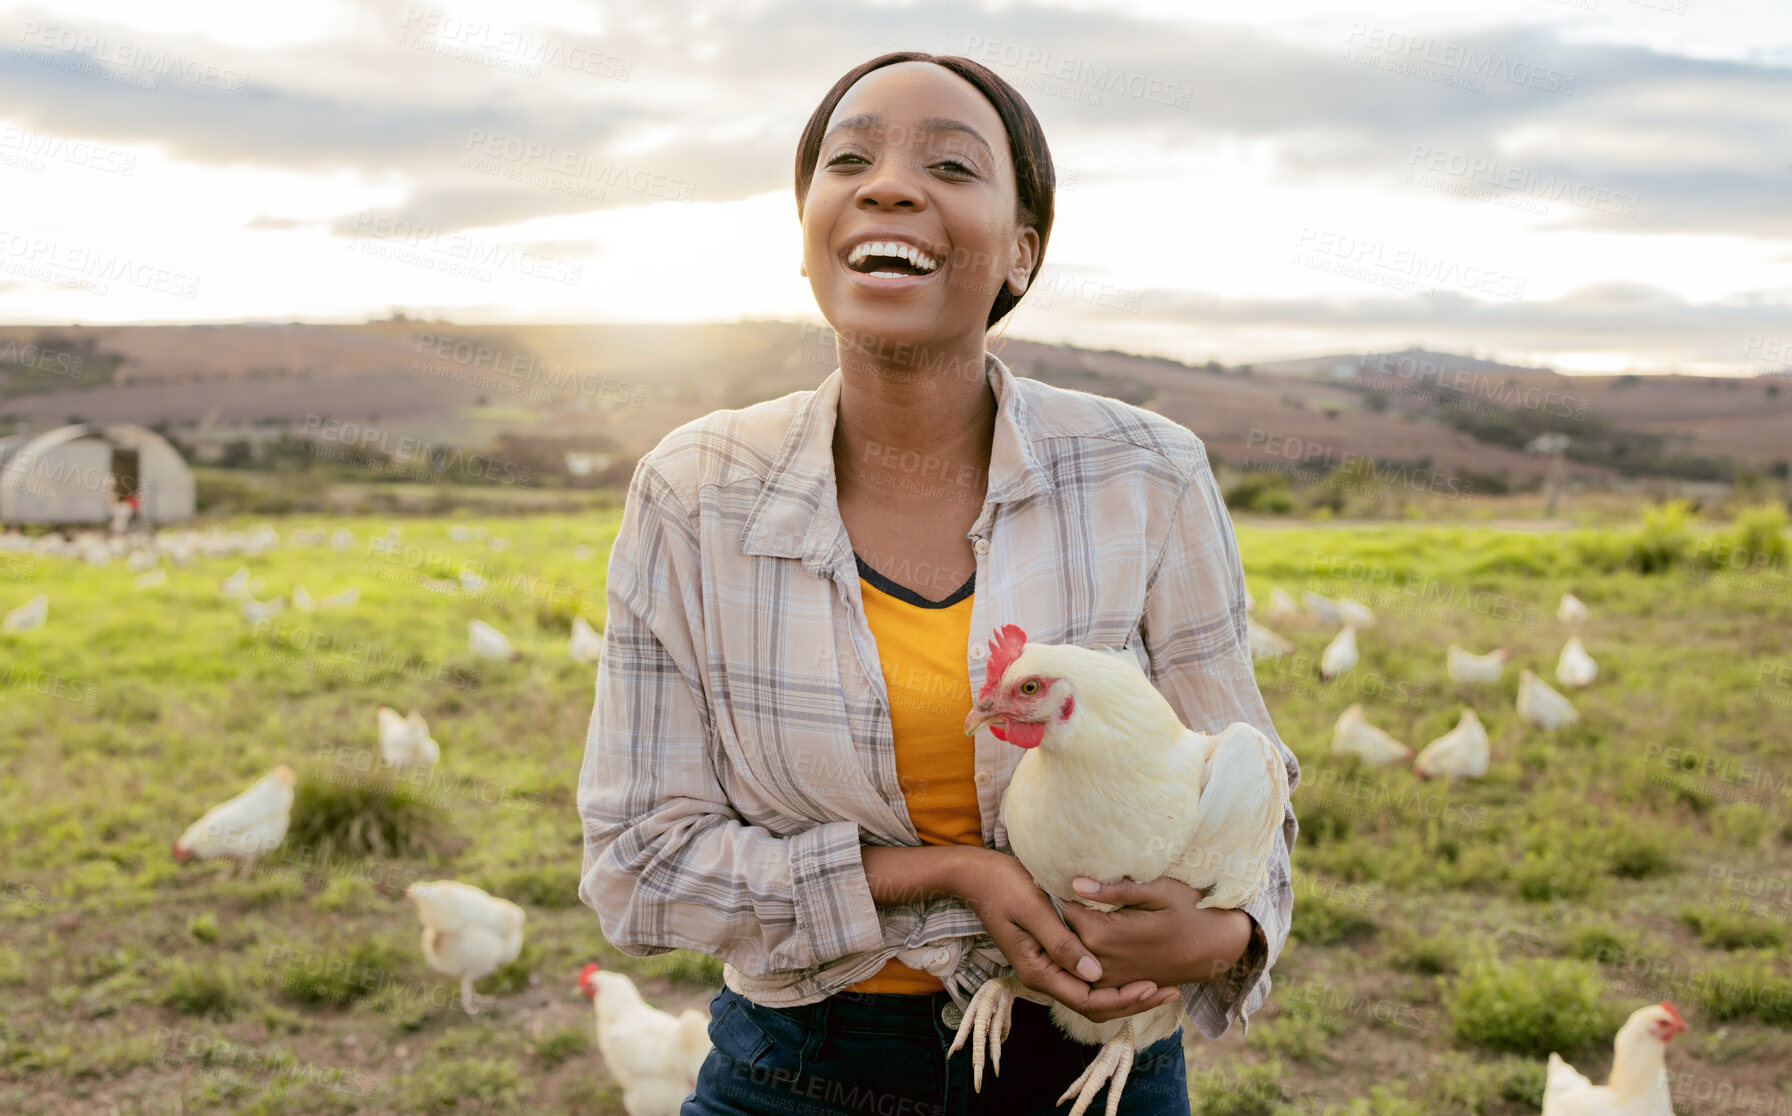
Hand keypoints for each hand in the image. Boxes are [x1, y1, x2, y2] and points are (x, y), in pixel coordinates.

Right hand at [954, 851, 1179, 1023]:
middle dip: (1132, 1002)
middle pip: (1094, 1005)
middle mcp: (1043, 977)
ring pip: (1092, 995)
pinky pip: (1086, 979)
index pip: (1088, 1000)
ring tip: (1159, 985)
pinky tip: (1134, 969)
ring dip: (1125, 993)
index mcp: (1038, 971)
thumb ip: (1062, 942)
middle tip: (1168, 991)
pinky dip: (1112, 980)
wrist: (977, 876)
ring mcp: (1047, 968)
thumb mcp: (1034, 910)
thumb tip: (1096, 973)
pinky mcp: (1052, 955)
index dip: (1122, 998)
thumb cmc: (1004, 886)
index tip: (1151, 986)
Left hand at [1058, 876, 1252, 989]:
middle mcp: (1100, 962)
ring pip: (1068, 956)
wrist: (1216, 948)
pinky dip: (1074, 954)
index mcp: (1105, 936)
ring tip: (1053, 907)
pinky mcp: (1116, 984)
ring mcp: (1108, 978)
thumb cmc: (1190, 910)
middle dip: (1050, 913)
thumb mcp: (1157, 891)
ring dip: (1060, 935)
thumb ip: (1114, 889)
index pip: (1061, 911)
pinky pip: (1083, 971)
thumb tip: (1075, 883)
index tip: (1042, 872)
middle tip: (1039, 887)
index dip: (1050, 891)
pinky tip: (1074, 933)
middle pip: (1059, 935)